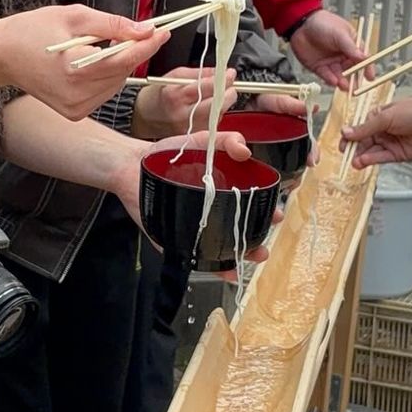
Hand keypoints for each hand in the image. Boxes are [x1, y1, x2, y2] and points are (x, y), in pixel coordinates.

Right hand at [0, 6, 167, 121]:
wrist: (2, 55)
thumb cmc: (32, 30)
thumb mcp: (74, 17)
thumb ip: (112, 25)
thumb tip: (145, 29)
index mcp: (74, 70)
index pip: (124, 59)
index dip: (147, 44)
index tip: (164, 30)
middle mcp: (76, 95)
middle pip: (122, 72)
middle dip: (132, 51)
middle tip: (134, 30)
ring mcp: (76, 108)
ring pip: (116, 83)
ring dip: (118, 63)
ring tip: (98, 45)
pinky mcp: (75, 113)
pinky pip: (104, 92)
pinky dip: (106, 76)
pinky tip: (91, 63)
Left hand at [110, 129, 267, 261]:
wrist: (133, 167)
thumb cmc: (169, 153)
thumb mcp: (201, 140)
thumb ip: (224, 140)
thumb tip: (245, 149)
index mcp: (225, 189)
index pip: (253, 203)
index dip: (268, 209)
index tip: (278, 212)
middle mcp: (215, 210)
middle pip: (244, 228)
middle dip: (261, 234)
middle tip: (268, 233)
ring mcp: (199, 227)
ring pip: (228, 246)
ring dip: (245, 254)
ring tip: (255, 254)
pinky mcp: (180, 241)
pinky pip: (201, 258)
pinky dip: (216, 268)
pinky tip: (228, 271)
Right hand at [131, 66, 238, 140]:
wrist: (144, 118)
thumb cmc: (158, 95)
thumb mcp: (175, 76)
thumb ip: (200, 72)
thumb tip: (222, 71)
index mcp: (176, 96)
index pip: (208, 87)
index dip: (224, 79)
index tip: (230, 73)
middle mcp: (183, 115)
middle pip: (218, 104)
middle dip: (229, 93)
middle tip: (229, 85)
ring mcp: (189, 129)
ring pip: (219, 115)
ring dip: (223, 103)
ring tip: (215, 96)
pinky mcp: (194, 138)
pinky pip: (214, 124)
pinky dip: (216, 114)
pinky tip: (207, 108)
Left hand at [287, 8, 363, 87]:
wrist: (301, 24)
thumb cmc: (323, 23)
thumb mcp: (340, 34)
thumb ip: (351, 48)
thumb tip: (365, 58)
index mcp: (352, 45)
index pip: (363, 59)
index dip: (368, 68)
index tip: (370, 77)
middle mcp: (343, 56)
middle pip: (352, 70)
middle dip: (355, 79)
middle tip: (357, 87)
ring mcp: (331, 62)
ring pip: (340, 75)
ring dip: (343, 81)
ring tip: (344, 86)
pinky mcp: (319, 68)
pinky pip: (327, 76)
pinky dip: (330, 80)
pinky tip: (334, 81)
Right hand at [341, 95, 411, 167]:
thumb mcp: (386, 117)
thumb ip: (365, 128)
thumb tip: (346, 132)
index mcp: (377, 117)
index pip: (358, 128)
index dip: (349, 136)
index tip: (341, 143)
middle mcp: (382, 131)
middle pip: (363, 142)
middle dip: (353, 149)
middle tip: (345, 154)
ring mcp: (389, 143)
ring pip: (370, 151)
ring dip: (361, 157)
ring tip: (353, 161)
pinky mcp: (397, 154)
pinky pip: (381, 158)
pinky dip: (371, 160)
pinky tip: (362, 161)